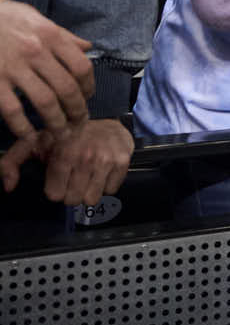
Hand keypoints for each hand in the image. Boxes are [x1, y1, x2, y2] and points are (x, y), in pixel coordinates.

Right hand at [0, 0, 92, 137]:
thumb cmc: (2, 17)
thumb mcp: (35, 17)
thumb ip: (62, 35)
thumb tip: (86, 47)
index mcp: (49, 35)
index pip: (81, 67)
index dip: (89, 86)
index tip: (87, 97)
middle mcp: (35, 51)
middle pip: (67, 88)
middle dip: (76, 111)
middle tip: (78, 122)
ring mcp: (12, 67)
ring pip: (45, 102)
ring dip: (57, 123)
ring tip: (61, 133)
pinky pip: (13, 110)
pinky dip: (23, 127)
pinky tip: (29, 136)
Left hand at [0, 119, 133, 206]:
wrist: (107, 124)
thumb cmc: (67, 137)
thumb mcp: (34, 144)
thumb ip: (11, 162)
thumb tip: (8, 186)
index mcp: (62, 153)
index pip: (55, 195)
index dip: (55, 189)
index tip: (58, 178)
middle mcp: (86, 157)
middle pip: (73, 200)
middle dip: (71, 192)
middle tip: (73, 178)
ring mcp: (106, 160)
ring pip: (91, 199)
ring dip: (88, 191)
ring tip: (87, 177)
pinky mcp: (122, 162)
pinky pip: (110, 191)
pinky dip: (106, 186)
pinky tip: (102, 173)